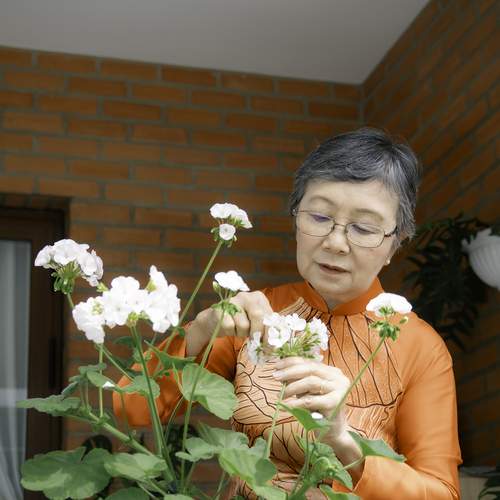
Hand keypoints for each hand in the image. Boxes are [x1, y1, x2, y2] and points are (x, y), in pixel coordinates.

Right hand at [185, 291, 272, 355]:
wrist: (217, 319)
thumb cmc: (241, 321)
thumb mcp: (256, 322)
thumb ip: (266, 328)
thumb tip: (274, 344)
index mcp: (259, 298)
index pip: (269, 315)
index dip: (270, 333)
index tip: (269, 347)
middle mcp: (246, 296)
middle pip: (258, 315)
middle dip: (258, 333)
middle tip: (256, 343)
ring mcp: (232, 301)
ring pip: (243, 324)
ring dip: (242, 333)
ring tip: (239, 330)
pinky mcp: (220, 309)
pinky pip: (229, 327)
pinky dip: (230, 332)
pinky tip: (229, 328)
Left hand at [274, 357, 364, 479]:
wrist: (333, 432)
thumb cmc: (318, 410)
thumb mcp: (308, 391)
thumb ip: (298, 380)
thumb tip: (280, 370)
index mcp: (332, 372)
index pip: (309, 362)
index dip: (291, 362)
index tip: (276, 366)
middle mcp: (338, 378)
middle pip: (311, 369)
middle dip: (290, 372)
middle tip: (275, 377)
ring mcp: (339, 390)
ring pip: (311, 382)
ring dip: (292, 388)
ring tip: (281, 395)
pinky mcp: (335, 404)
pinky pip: (310, 400)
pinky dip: (295, 403)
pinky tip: (285, 406)